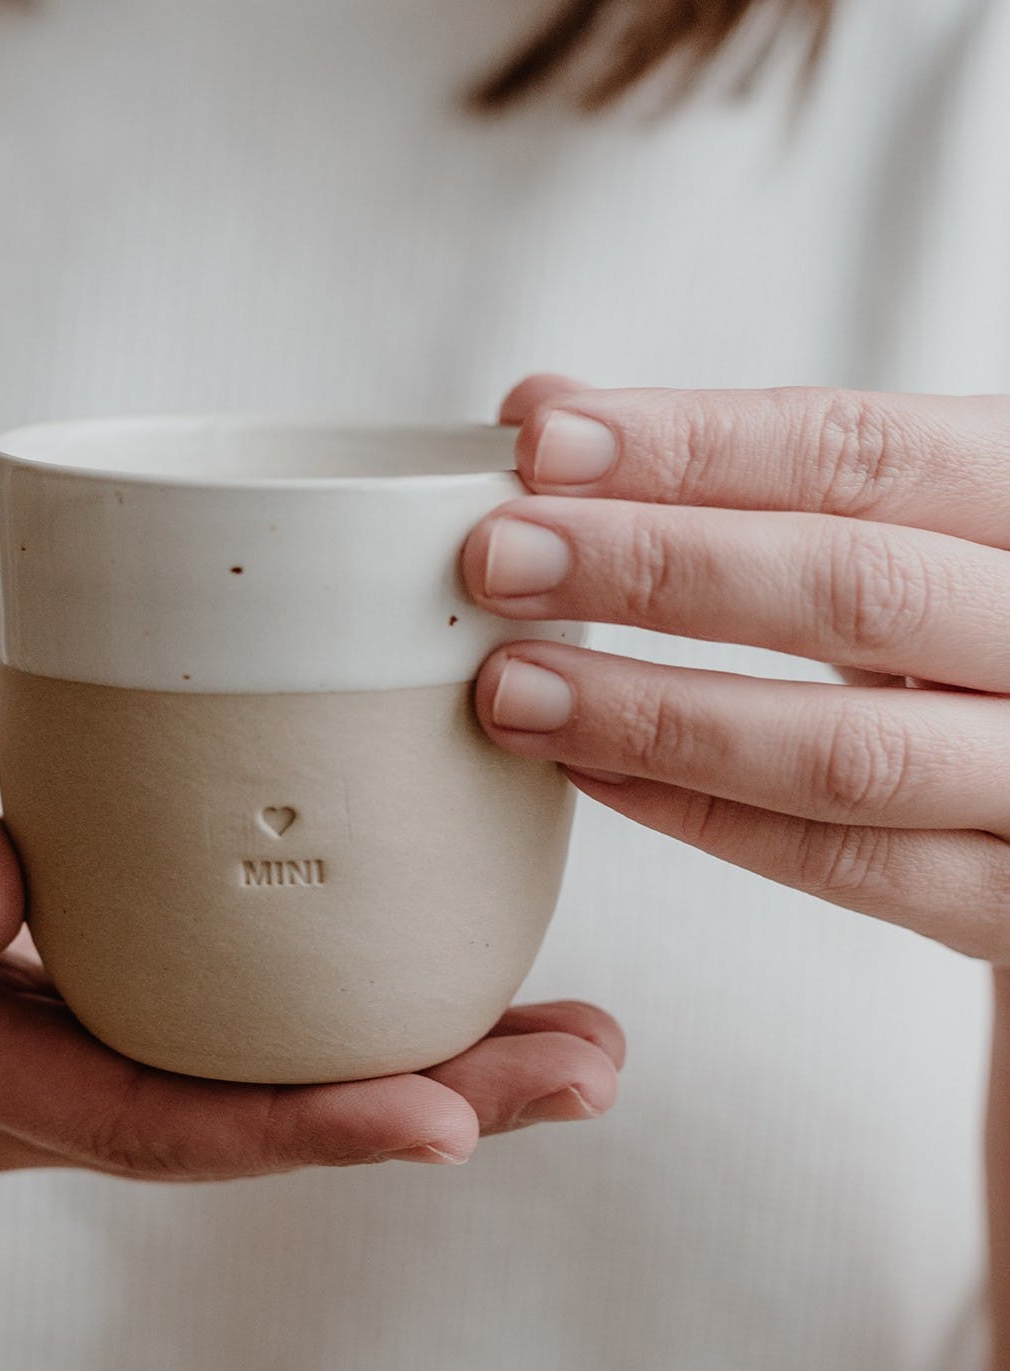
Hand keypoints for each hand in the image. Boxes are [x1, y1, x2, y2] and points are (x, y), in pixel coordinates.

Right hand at [0, 691, 622, 1179]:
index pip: (135, 1116)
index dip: (288, 1126)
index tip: (438, 1113)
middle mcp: (23, 1092)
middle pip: (236, 1128)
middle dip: (416, 1113)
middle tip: (580, 1072)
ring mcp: (67, 1066)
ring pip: (258, 1095)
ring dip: (422, 1080)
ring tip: (574, 1048)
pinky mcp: (103, 1018)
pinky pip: (242, 1043)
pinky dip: (357, 1030)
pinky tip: (466, 998)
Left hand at [461, 374, 1009, 964]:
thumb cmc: (971, 633)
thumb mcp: (902, 527)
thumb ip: (737, 473)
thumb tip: (549, 412)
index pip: (864, 454)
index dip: (695, 446)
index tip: (546, 444)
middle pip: (857, 588)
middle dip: (655, 569)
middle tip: (501, 562)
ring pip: (844, 749)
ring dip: (652, 715)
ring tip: (512, 689)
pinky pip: (848, 865)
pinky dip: (702, 815)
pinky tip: (590, 770)